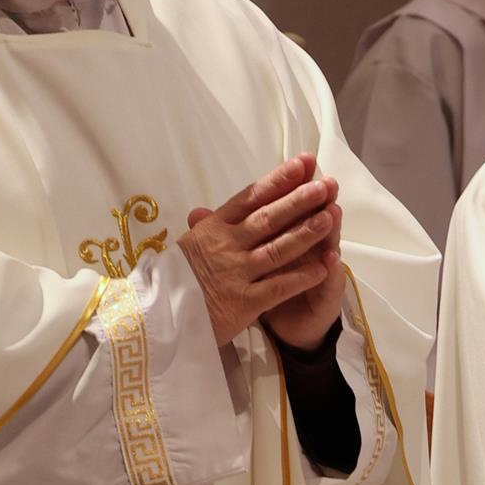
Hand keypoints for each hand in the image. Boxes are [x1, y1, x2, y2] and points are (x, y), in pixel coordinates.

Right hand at [179, 153, 344, 347]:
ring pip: (278, 248)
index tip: (303, 163)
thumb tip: (201, 211)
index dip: (279, 179)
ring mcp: (236, 273)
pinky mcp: (243, 303)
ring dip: (307, 232)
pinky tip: (324, 266)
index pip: (250, 197)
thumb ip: (202, 230)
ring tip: (331, 216)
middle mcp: (226, 245)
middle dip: (300, 200)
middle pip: (269, 217)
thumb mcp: (184, 248)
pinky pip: (279, 287)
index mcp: (212, 228)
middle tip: (325, 185)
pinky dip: (303, 276)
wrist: (154, 321)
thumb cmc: (171, 283)